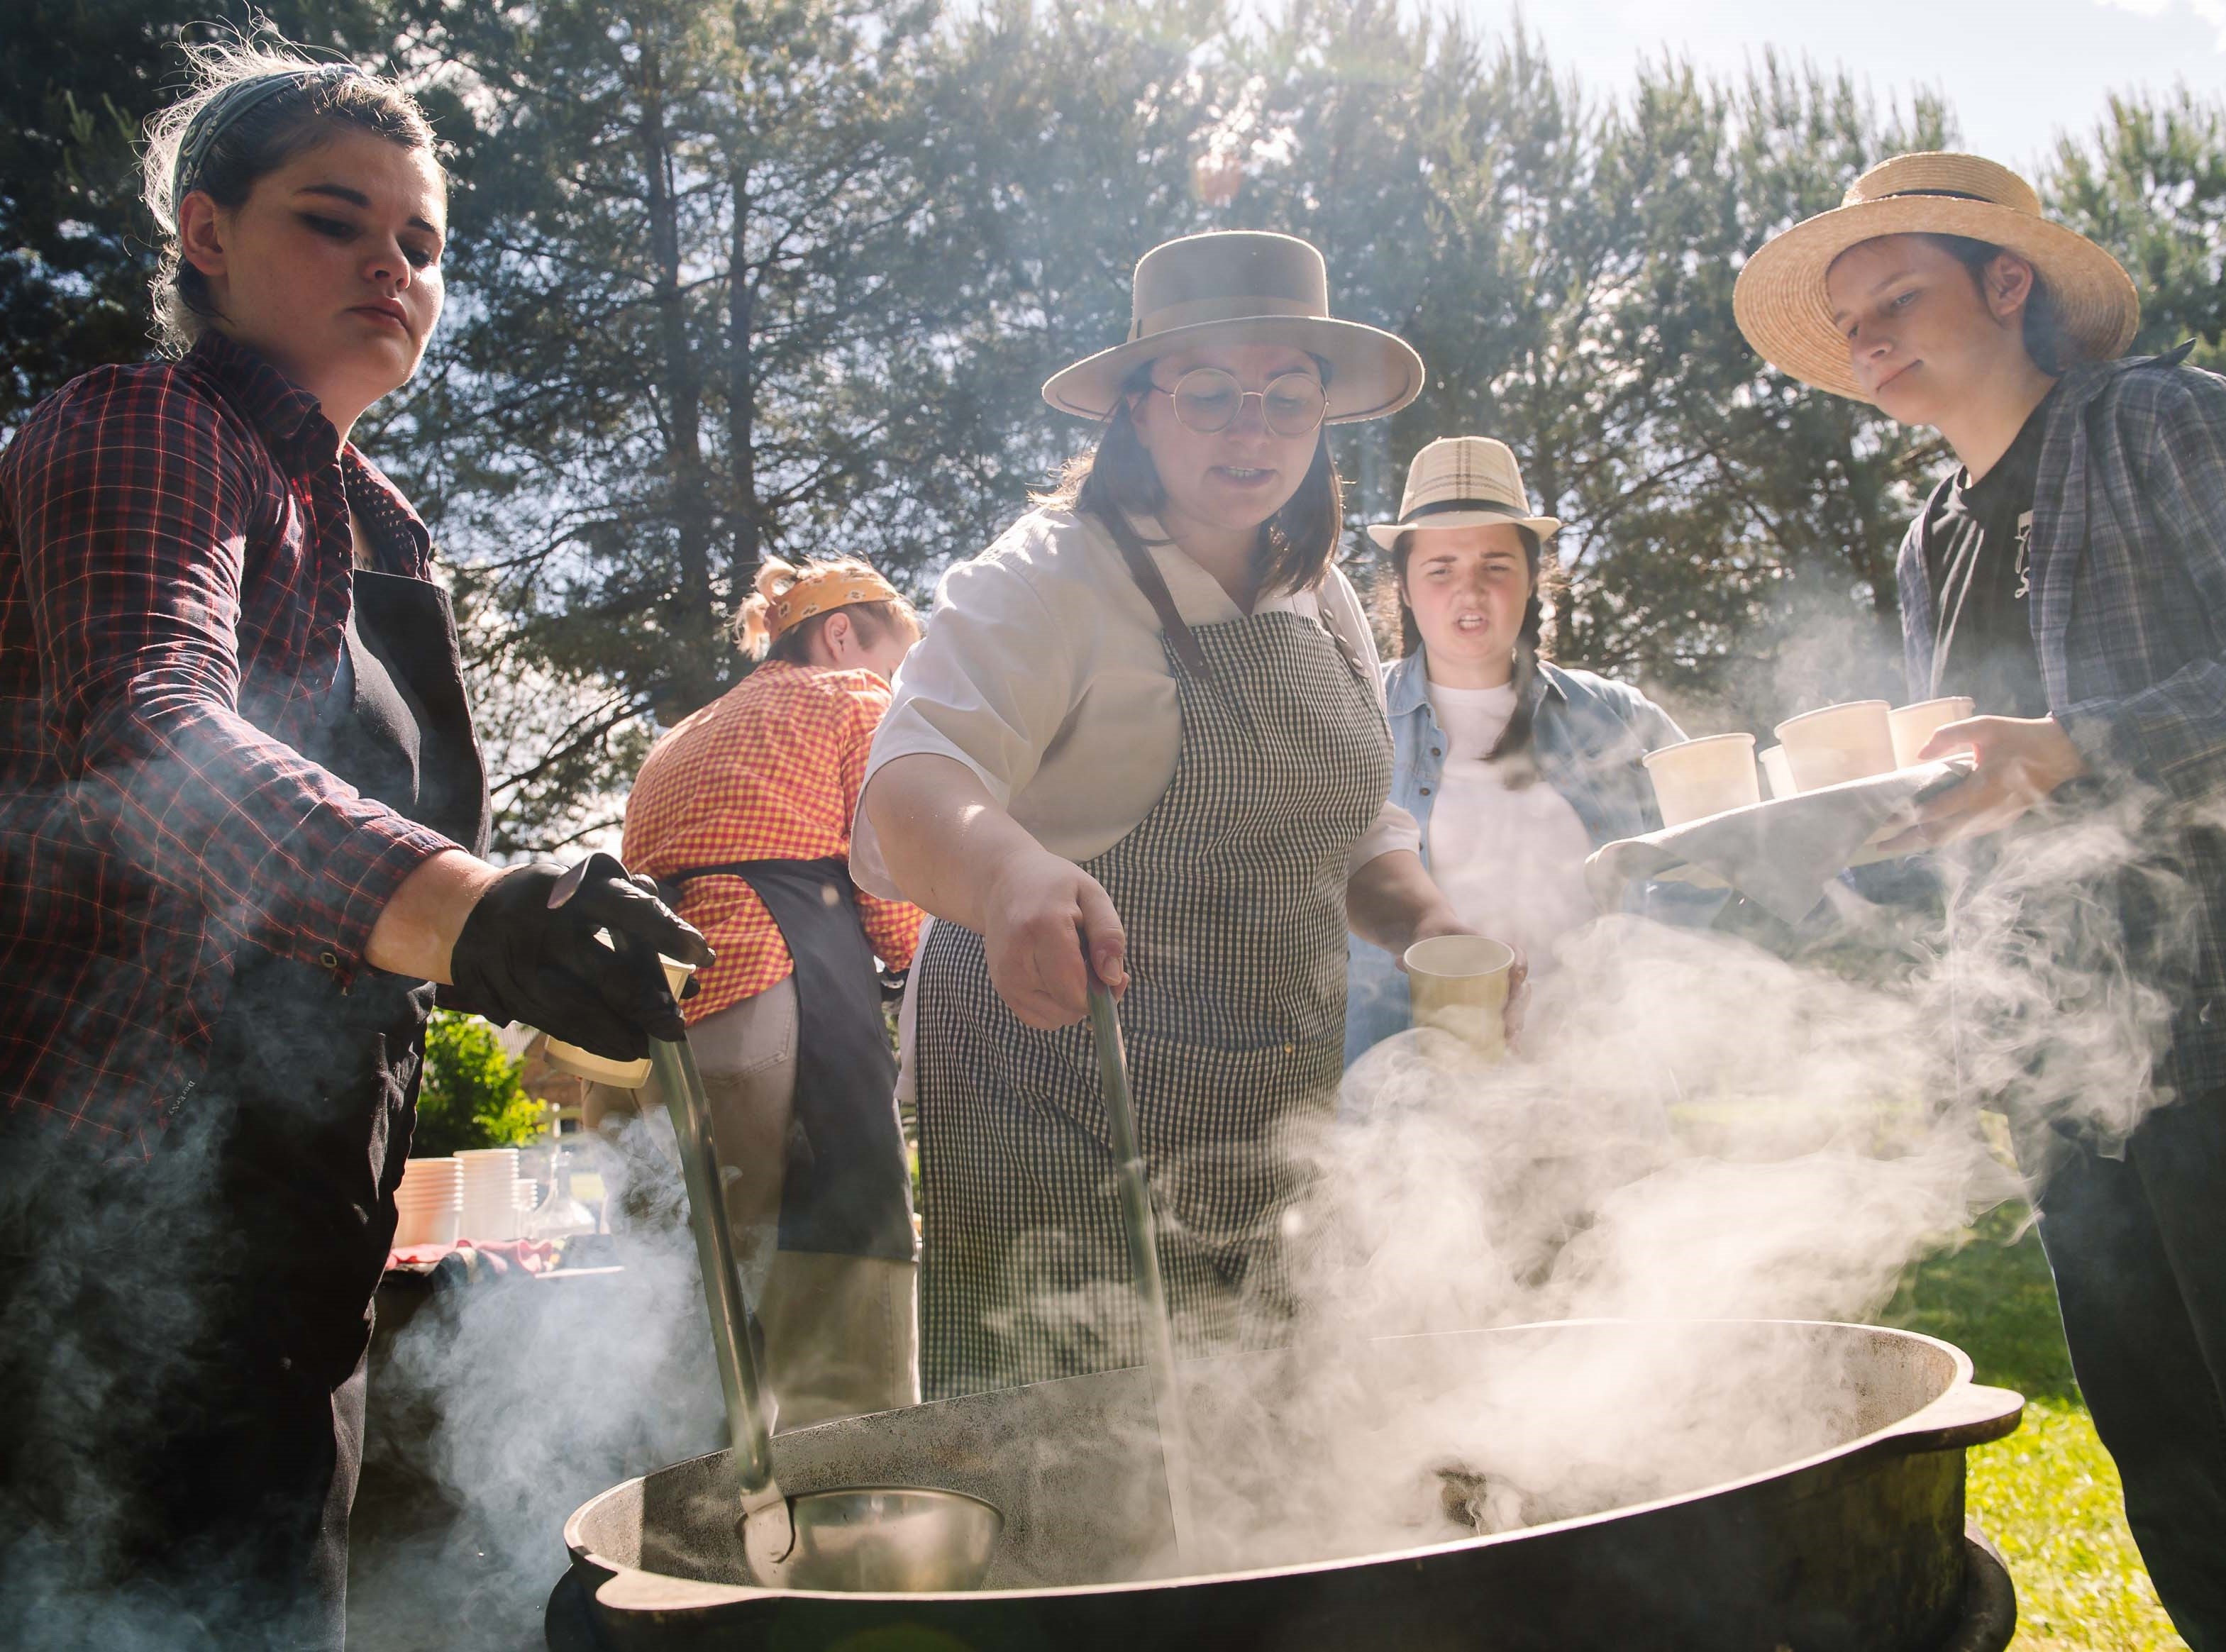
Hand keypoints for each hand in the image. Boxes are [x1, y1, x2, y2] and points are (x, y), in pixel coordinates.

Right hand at [447, 852, 714, 1059]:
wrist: (470, 911)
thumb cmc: (554, 899)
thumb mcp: (589, 886)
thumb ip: (640, 911)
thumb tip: (695, 957)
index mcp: (575, 889)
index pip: (628, 909)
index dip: (668, 932)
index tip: (704, 955)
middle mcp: (547, 924)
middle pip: (607, 973)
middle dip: (648, 1005)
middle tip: (677, 1024)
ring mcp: (523, 962)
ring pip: (578, 1009)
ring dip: (618, 1033)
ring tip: (647, 1046)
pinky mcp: (507, 993)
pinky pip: (554, 1024)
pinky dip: (588, 1039)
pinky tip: (615, 1049)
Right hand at [981, 846, 1125, 1029]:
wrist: (1003, 882)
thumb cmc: (1054, 886)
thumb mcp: (1092, 895)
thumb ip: (1109, 934)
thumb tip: (1114, 978)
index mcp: (1043, 928)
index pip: (1075, 992)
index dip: (1103, 993)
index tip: (1113, 974)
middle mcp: (1017, 958)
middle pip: (1068, 1009)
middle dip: (1090, 996)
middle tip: (1092, 962)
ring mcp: (1004, 977)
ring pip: (1055, 1019)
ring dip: (1071, 1000)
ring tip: (1069, 964)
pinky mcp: (1001, 988)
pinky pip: (1039, 1019)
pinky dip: (1055, 1005)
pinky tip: (1055, 976)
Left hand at [1394, 904, 1527, 1050]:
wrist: (1433, 940)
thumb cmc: (1435, 939)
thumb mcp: (1427, 938)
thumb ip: (1415, 949)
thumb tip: (1399, 963)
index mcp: (1491, 948)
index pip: (1515, 955)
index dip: (1520, 965)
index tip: (1516, 976)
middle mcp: (1500, 969)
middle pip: (1518, 989)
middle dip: (1517, 1008)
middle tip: (1507, 1023)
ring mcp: (1497, 988)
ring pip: (1515, 1007)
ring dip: (1515, 1026)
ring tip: (1509, 1043)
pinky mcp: (1490, 1004)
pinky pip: (1505, 1018)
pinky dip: (1509, 1035)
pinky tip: (1511, 1052)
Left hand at [1877, 715, 2087, 853]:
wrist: (2063, 754)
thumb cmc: (2021, 737)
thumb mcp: (1985, 727)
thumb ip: (1949, 736)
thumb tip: (1918, 753)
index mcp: (1982, 788)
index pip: (1935, 810)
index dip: (1907, 818)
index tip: (1882, 820)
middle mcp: (1987, 811)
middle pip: (1939, 834)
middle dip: (1907, 842)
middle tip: (1877, 845)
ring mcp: (1995, 821)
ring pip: (1952, 839)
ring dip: (1922, 844)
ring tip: (1893, 845)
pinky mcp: (2000, 823)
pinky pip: (1965, 835)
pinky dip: (1942, 839)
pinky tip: (1923, 838)